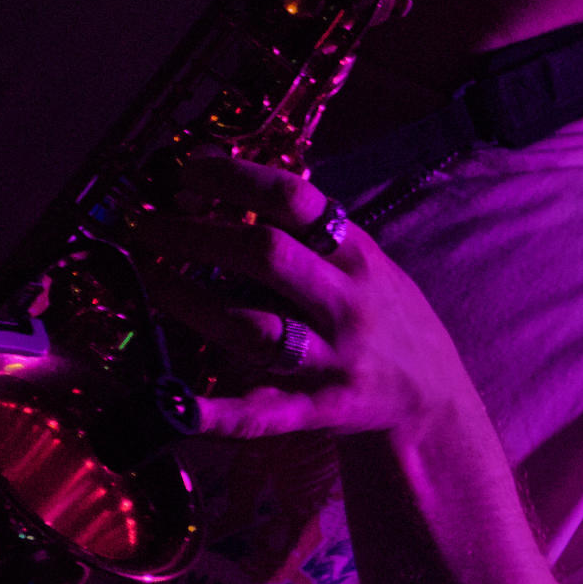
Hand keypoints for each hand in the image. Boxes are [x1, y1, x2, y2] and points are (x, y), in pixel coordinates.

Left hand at [129, 155, 471, 442]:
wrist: (434, 405)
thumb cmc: (386, 322)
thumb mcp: (365, 266)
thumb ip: (312, 234)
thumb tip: (236, 186)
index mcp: (357, 254)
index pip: (294, 200)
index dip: (236, 178)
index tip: (188, 170)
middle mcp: (347, 301)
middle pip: (267, 255)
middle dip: (198, 235)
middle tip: (148, 227)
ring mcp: (334, 358)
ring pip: (255, 329)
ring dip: (193, 304)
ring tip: (153, 284)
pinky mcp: (321, 411)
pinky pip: (264, 413)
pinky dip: (218, 413)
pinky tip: (178, 406)